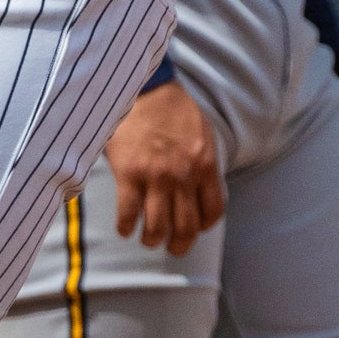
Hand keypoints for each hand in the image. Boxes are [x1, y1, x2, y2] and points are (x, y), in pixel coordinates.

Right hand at [106, 80, 224, 253]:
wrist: (143, 89)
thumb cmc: (173, 110)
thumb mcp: (202, 135)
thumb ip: (203, 164)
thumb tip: (200, 191)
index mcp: (205, 166)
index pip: (212, 212)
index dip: (203, 227)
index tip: (194, 229)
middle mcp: (183, 176)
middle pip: (186, 227)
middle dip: (179, 245)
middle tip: (172, 248)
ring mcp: (155, 177)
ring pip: (157, 227)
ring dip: (152, 240)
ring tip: (148, 239)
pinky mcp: (128, 174)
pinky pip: (128, 213)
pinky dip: (126, 227)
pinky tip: (125, 228)